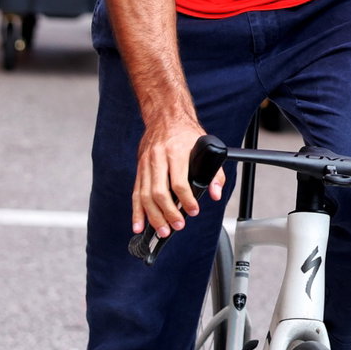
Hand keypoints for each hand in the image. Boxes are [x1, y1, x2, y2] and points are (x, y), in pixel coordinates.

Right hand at [132, 120, 218, 237]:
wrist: (164, 118)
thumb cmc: (187, 133)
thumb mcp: (206, 146)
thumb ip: (214, 171)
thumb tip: (214, 194)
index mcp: (176, 153)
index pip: (179, 182)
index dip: (186, 200)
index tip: (193, 211)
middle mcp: (158, 159)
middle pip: (159, 192)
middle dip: (168, 213)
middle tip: (177, 226)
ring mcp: (146, 164)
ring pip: (145, 195)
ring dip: (153, 217)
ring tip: (163, 231)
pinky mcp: (139, 169)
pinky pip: (136, 193)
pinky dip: (137, 211)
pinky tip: (139, 226)